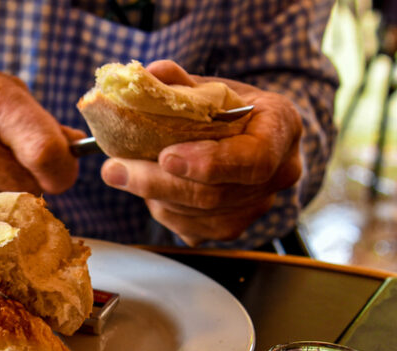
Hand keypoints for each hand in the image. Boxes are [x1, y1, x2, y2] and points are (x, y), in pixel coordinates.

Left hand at [100, 60, 303, 245]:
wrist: (246, 133)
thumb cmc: (228, 107)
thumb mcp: (211, 86)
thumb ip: (181, 83)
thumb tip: (149, 75)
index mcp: (282, 128)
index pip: (254, 158)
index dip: (210, 163)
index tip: (166, 157)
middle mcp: (280, 173)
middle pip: (216, 195)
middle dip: (158, 183)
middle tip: (114, 169)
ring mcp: (259, 206)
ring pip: (198, 215)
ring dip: (154, 196)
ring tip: (125, 172)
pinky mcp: (234, 228)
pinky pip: (191, 229)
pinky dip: (162, 209)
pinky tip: (149, 189)